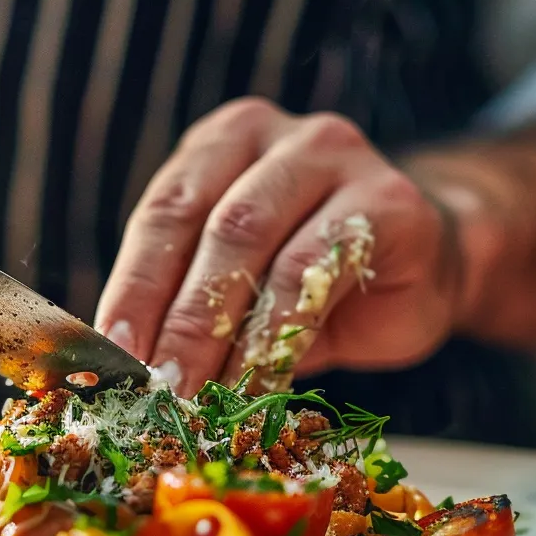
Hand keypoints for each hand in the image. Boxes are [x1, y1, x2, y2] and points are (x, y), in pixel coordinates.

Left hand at [94, 98, 464, 397]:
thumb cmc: (314, 280)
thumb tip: (121, 373)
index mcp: (222, 145)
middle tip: (157, 389)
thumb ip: (184, 310)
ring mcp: (337, 158)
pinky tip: (259, 384)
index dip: (132, 288)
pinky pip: (319, 270)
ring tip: (202, 397)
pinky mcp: (389, 201)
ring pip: (261, 244)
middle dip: (178, 319)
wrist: (425, 269)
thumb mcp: (238, 288)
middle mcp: (276, 137)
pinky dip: (279, 335)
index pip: (164, 214)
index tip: (110, 358)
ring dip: (225, 334)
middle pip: (212, 227)